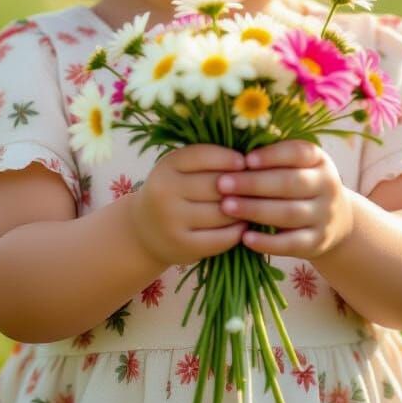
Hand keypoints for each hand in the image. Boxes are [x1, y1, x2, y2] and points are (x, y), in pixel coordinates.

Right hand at [129, 144, 248, 267]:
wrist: (144, 230)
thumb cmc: (172, 191)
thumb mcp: (178, 169)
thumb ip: (205, 160)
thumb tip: (248, 158)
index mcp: (166, 166)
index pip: (203, 155)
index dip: (228, 158)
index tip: (245, 162)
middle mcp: (165, 193)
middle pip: (216, 185)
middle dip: (240, 185)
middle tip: (257, 186)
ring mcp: (172, 222)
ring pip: (222, 212)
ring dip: (244, 209)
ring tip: (255, 204)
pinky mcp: (183, 247)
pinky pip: (221, 238)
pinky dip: (238, 231)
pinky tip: (244, 226)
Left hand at [216, 140, 353, 258]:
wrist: (337, 221)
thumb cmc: (300, 184)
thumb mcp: (297, 165)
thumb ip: (273, 157)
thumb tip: (235, 153)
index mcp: (319, 160)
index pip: (298, 153)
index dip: (271, 155)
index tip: (245, 159)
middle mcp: (327, 185)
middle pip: (290, 183)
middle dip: (254, 184)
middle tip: (222, 184)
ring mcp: (324, 215)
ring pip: (289, 213)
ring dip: (255, 210)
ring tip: (226, 206)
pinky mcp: (317, 242)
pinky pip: (291, 244)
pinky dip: (268, 243)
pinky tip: (245, 237)